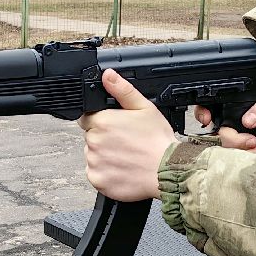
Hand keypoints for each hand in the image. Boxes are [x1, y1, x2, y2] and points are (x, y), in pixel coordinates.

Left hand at [79, 70, 176, 201]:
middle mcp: (94, 142)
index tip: (116, 127)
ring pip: (93, 156)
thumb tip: (107, 75)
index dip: (102, 121)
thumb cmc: (157, 140)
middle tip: (126, 142)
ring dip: (105, 156)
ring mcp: (94, 163)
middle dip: (104, 138)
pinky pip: (96, 174)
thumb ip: (122, 90)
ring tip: (126, 156)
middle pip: (91, 137)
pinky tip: (123, 169)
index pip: (87, 118)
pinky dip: (106, 173)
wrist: (167, 171)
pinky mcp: (98, 181)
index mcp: (102, 122)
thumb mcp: (144, 107)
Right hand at [193, 99, 255, 156]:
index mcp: (233, 112)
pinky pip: (230, 160)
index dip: (202, 112)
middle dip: (234, 138)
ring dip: (242, 149)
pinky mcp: (233, 160)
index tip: (208, 118)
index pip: (208, 108)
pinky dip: (246, 158)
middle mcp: (228, 128)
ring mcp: (229, 145)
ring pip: (223, 148)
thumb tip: (248, 119)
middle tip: (252, 140)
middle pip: (217, 132)